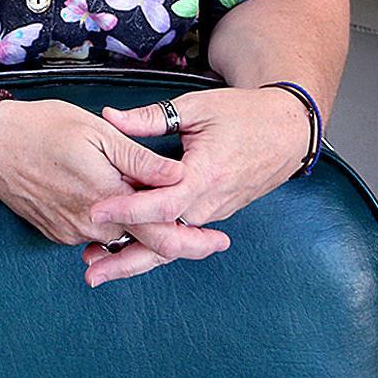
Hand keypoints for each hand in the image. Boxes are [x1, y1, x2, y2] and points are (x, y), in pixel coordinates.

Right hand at [0, 99, 224, 268]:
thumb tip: (177, 176)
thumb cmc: (42, 128)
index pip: (161, 233)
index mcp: (107, 198)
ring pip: (118, 238)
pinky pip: (93, 235)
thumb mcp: (96, 132)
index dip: (194, 240)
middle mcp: (90, 225)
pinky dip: (111, 226)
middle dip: (176, 240)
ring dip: (140, 230)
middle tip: (208, 238)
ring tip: (160, 212)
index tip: (219, 241)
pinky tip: (116, 205)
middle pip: (143, 242)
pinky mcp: (55, 232)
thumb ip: (140, 158)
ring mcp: (70, 232)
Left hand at [81, 87, 309, 285]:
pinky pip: (181, 235)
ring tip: (98, 266)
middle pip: (165, 239)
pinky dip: (154, 246)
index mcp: (205, 175)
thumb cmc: (243, 114)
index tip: (95, 211)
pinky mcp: (214, 212)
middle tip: (89, 270)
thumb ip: (151, 117)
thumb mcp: (196, 107)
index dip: (127, 208)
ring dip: (136, 257)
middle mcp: (210, 202)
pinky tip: (125, 249)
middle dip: (126, 257)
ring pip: (172, 243)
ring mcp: (214, 211)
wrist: (288, 130)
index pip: (162, 203)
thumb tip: (110, 117)